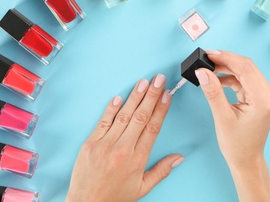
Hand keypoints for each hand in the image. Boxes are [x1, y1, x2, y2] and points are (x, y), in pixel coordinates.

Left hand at [66, 74, 182, 201]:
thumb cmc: (115, 196)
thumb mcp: (143, 188)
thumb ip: (162, 170)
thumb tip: (179, 158)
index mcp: (137, 159)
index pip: (153, 128)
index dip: (161, 109)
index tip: (167, 96)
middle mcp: (122, 149)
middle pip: (140, 117)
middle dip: (152, 96)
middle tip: (159, 80)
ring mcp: (105, 144)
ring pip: (123, 116)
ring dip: (134, 97)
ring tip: (144, 83)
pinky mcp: (90, 143)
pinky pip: (103, 122)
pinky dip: (111, 109)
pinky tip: (119, 97)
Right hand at [195, 50, 269, 200]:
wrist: (247, 160)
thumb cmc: (237, 145)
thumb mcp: (222, 117)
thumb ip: (212, 92)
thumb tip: (203, 72)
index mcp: (263, 100)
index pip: (245, 68)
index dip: (226, 58)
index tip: (208, 54)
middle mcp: (269, 95)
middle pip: (247, 67)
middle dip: (226, 60)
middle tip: (206, 59)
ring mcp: (267, 96)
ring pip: (246, 72)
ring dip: (227, 69)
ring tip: (209, 70)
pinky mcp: (261, 98)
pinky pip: (246, 81)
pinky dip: (231, 78)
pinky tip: (217, 80)